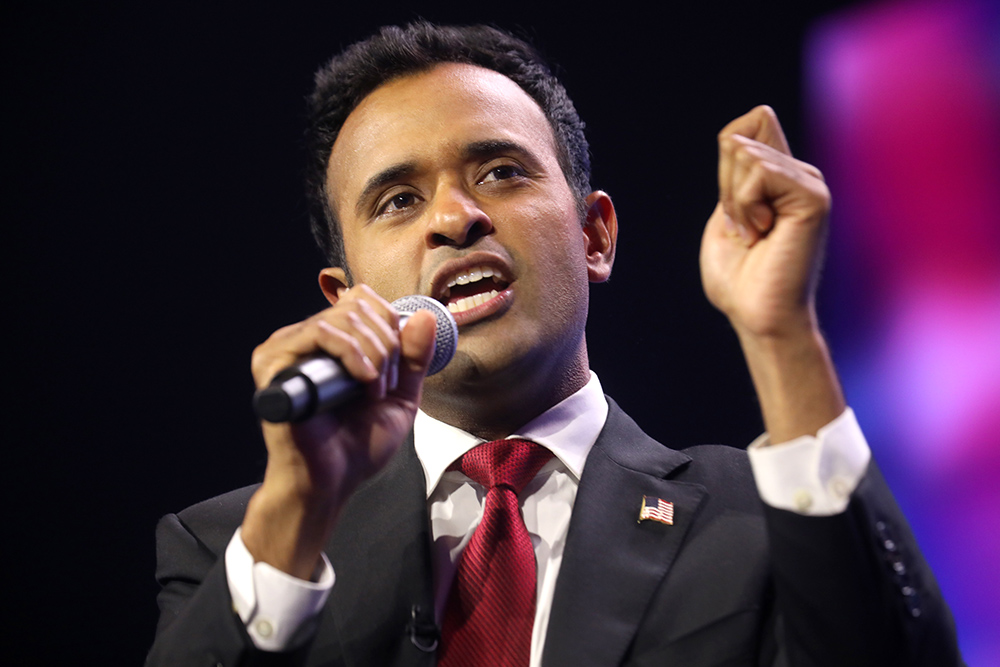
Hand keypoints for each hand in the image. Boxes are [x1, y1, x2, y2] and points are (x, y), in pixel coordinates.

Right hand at [242, 285, 437, 577]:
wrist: (330, 482)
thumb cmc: (356, 446)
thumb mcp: (399, 396)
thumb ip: (413, 358)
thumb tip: (427, 316)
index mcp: (328, 343)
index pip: (362, 300)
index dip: (390, 325)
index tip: (395, 369)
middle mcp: (303, 340)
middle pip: (357, 306)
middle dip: (387, 345)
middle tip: (386, 385)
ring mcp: (285, 349)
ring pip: (343, 316)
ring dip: (374, 353)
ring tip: (374, 391)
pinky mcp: (274, 364)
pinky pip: (320, 333)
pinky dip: (353, 353)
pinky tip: (362, 382)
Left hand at [699, 106, 844, 442]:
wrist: (757, 315)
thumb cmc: (738, 278)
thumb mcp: (725, 214)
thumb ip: (732, 174)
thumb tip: (737, 136)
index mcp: (780, 177)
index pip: (754, 120)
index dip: (727, 153)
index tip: (731, 205)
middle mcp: (800, 174)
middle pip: (739, 140)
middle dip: (725, 188)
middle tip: (745, 229)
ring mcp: (810, 183)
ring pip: (747, 156)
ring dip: (735, 202)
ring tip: (755, 234)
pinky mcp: (814, 197)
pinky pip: (760, 173)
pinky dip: (746, 206)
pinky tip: (763, 234)